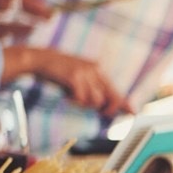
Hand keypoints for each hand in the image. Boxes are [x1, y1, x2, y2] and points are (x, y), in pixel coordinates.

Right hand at [13, 47, 131, 116]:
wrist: (39, 58)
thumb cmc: (57, 69)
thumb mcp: (78, 74)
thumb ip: (91, 85)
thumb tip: (102, 102)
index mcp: (97, 69)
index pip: (115, 89)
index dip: (124, 103)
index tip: (133, 112)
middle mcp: (94, 70)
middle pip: (110, 97)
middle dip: (108, 109)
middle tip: (103, 113)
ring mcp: (85, 73)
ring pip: (96, 100)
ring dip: (86, 105)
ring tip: (75, 100)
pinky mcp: (74, 77)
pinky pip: (81, 98)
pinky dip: (75, 101)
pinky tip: (67, 97)